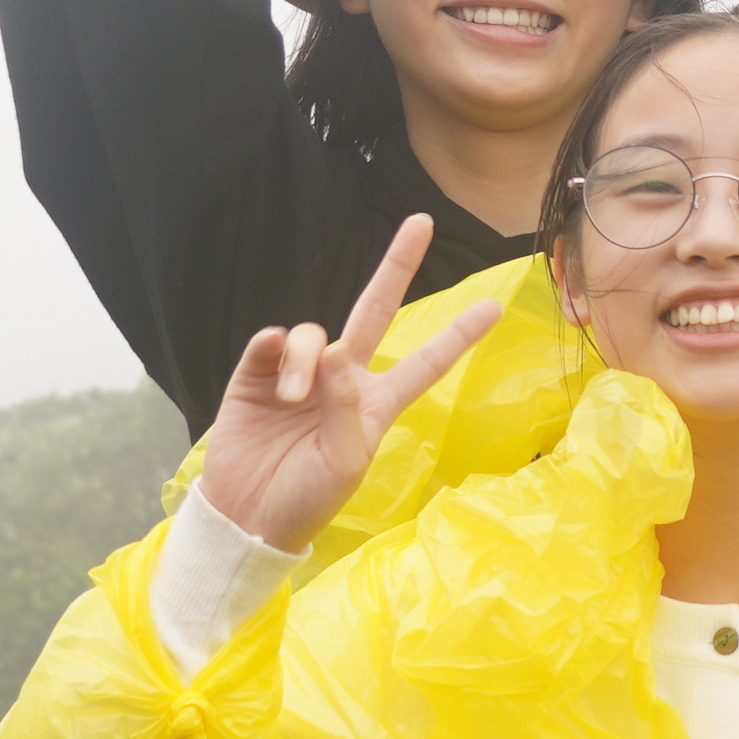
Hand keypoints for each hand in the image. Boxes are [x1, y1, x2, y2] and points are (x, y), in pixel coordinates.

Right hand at [196, 219, 501, 551]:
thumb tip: (338, 349)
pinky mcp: (257, 375)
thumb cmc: (305, 499)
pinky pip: (270, 341)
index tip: (493, 305)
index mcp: (375, 404)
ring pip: (315, 333)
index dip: (458, 336)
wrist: (246, 517)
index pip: (425, 363)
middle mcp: (343, 380)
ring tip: (292, 398)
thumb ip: (346, 408)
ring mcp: (300, 374)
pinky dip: (273, 348)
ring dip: (306, 359)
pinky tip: (272, 370)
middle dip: (397, 266)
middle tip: (421, 221)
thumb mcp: (342, 464)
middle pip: (375, 310)